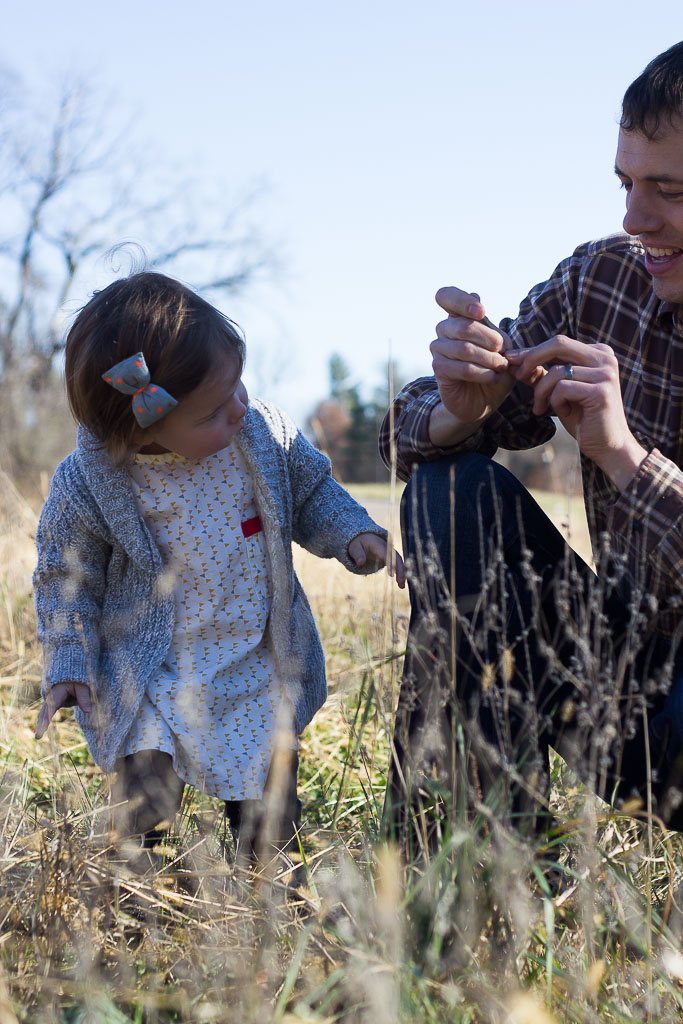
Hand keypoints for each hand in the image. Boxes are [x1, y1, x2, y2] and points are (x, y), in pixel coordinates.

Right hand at [35, 682, 91, 739]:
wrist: (72, 673)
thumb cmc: (77, 678)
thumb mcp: (82, 685)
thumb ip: (84, 697)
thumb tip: (88, 711)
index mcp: (57, 691)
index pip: (52, 705)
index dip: (48, 716)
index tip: (44, 726)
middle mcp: (52, 697)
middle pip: (45, 711)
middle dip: (41, 723)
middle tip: (38, 736)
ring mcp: (53, 701)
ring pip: (46, 713)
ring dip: (42, 724)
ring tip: (38, 736)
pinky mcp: (56, 703)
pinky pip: (50, 713)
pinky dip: (46, 721)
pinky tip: (41, 731)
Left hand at [348, 533, 405, 587]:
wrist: (363, 538)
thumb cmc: (358, 543)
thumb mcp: (354, 547)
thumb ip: (357, 554)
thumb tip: (360, 563)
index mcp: (378, 544)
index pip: (386, 554)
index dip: (390, 563)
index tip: (391, 575)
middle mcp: (387, 547)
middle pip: (396, 558)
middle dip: (400, 570)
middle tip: (400, 583)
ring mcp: (389, 552)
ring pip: (399, 562)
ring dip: (402, 573)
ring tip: (401, 586)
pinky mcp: (390, 557)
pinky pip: (397, 564)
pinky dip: (400, 573)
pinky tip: (400, 583)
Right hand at [430, 287, 514, 427]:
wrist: (485, 399)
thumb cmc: (495, 368)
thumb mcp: (503, 346)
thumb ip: (493, 326)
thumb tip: (475, 296)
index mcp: (459, 316)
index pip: (446, 296)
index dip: (462, 301)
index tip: (481, 312)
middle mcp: (444, 329)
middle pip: (465, 326)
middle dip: (491, 341)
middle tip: (504, 353)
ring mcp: (438, 348)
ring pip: (465, 349)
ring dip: (490, 360)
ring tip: (501, 367)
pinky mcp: (439, 369)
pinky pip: (463, 368)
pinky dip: (483, 374)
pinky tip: (491, 377)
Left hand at [506, 337, 647, 488]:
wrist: (608, 446)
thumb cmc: (583, 418)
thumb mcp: (559, 391)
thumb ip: (542, 374)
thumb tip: (512, 360)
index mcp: (598, 353)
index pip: (559, 343)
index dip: (532, 351)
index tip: (511, 360)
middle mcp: (605, 358)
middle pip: (558, 344)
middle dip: (531, 358)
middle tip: (517, 375)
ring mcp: (606, 374)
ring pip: (557, 372)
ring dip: (541, 391)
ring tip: (541, 407)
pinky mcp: (601, 391)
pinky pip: (562, 389)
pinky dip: (555, 402)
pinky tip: (564, 412)